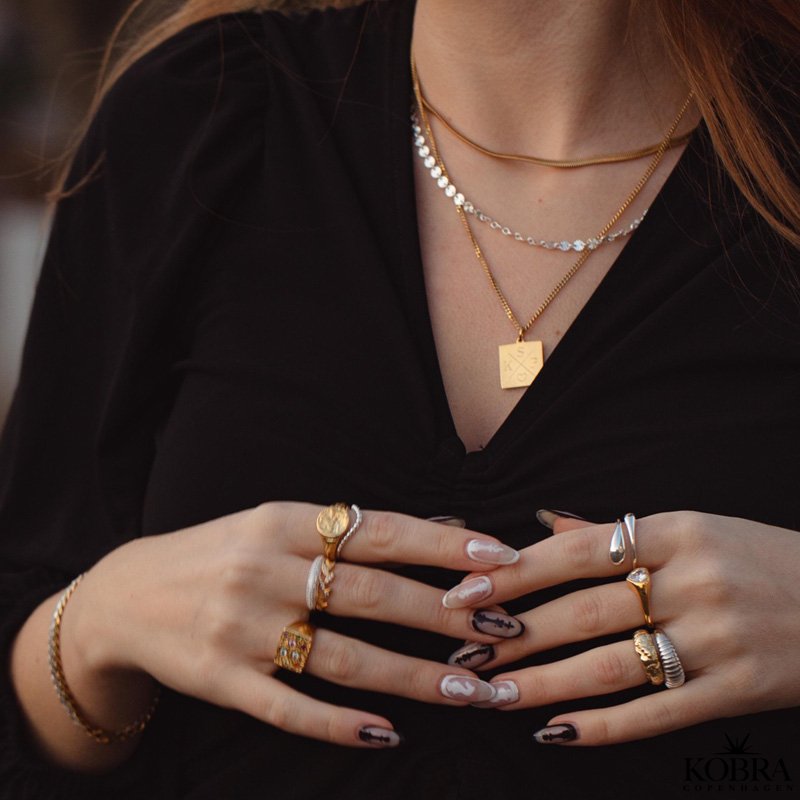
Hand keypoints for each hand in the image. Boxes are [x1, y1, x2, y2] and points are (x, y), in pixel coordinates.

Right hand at [65, 503, 522, 747]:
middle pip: (371, 595)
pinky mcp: (221, 679)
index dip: (443, 544)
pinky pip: (289, 707)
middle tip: (503, 630)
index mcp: (283, 522)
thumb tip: (439, 525)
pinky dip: (340, 723)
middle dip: (445, 614)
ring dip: (412, 676)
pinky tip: (386, 735)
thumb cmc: (219, 553)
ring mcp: (242, 629)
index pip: (380, 531)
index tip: (499, 557)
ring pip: (342, 658)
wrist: (124, 596)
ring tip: (469, 690)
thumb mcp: (275, 523)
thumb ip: (348, 530)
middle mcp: (265, 571)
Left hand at [441, 511, 799, 744]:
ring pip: (610, 665)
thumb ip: (617, 531)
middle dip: (515, 635)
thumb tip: (545, 521)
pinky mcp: (739, 690)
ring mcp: (717, 638)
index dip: (516, 572)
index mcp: (676, 531)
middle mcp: (694, 581)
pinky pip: (658, 712)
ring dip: (543, 683)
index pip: (578, 551)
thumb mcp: (693, 528)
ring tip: (492, 695)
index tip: (465, 590)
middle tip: (463, 653)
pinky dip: (603, 725)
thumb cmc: (759, 557)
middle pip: (584, 611)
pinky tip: (557, 731)